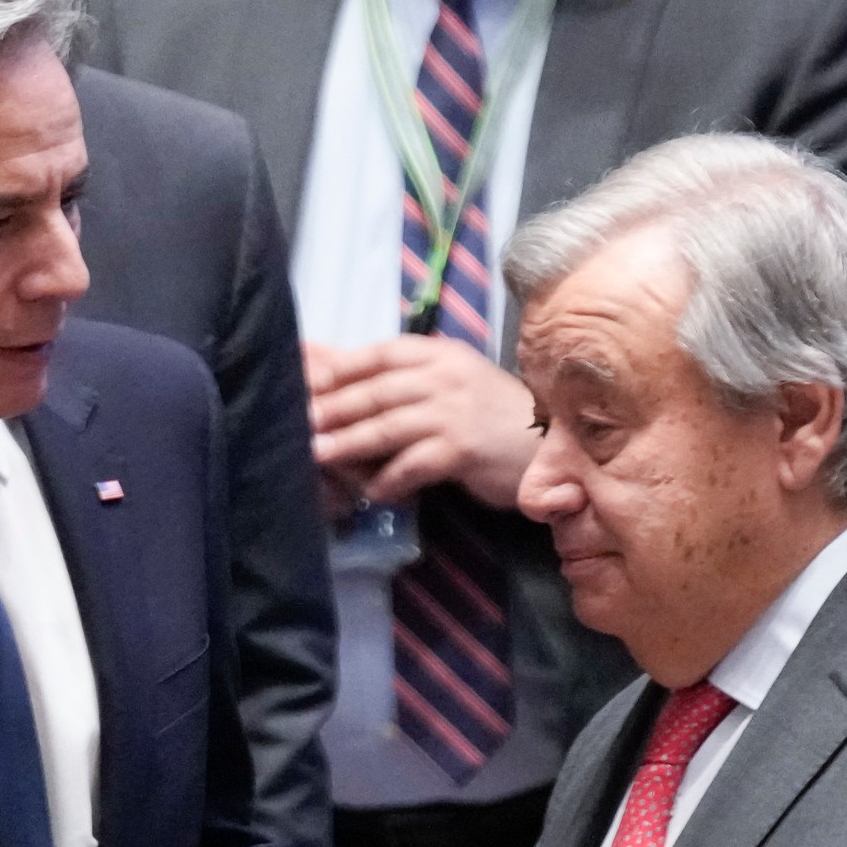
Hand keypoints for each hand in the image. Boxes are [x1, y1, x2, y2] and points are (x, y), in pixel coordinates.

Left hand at [304, 335, 538, 508]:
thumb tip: (327, 361)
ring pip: (387, 427)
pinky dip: (388, 480)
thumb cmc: (488, 414)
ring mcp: (455, 412)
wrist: (548, 442)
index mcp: (437, 354)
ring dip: (348, 444)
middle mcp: (445, 377)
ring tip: (316, 455)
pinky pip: (412, 466)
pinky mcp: (463, 449)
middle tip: (298, 422)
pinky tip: (371, 493)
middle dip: (332, 408)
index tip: (299, 381)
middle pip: (375, 391)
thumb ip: (396, 377)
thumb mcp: (446, 383)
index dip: (337, 368)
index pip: (378, 355)